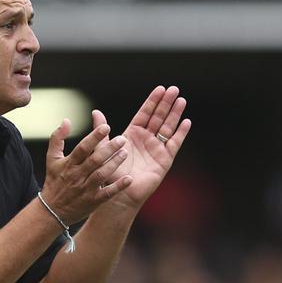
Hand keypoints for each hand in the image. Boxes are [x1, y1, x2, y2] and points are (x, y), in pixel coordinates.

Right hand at [41, 119, 132, 223]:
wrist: (52, 210)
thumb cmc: (54, 181)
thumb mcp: (51, 159)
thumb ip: (57, 138)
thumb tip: (66, 120)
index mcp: (69, 164)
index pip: (82, 148)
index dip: (94, 137)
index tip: (106, 127)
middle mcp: (77, 176)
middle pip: (94, 160)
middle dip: (109, 149)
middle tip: (122, 139)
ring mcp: (86, 189)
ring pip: (101, 175)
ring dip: (114, 164)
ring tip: (125, 153)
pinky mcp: (93, 201)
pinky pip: (107, 193)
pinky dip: (118, 187)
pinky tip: (129, 178)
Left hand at [98, 85, 191, 209]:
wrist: (119, 193)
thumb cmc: (110, 174)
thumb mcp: (104, 148)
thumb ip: (102, 131)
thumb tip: (96, 112)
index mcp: (133, 134)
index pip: (145, 114)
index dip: (152, 101)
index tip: (160, 89)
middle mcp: (146, 140)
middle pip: (159, 117)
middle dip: (166, 103)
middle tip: (174, 89)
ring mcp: (156, 149)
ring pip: (168, 127)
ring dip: (175, 114)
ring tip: (181, 100)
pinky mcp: (164, 160)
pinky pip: (174, 144)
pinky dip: (180, 133)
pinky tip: (186, 122)